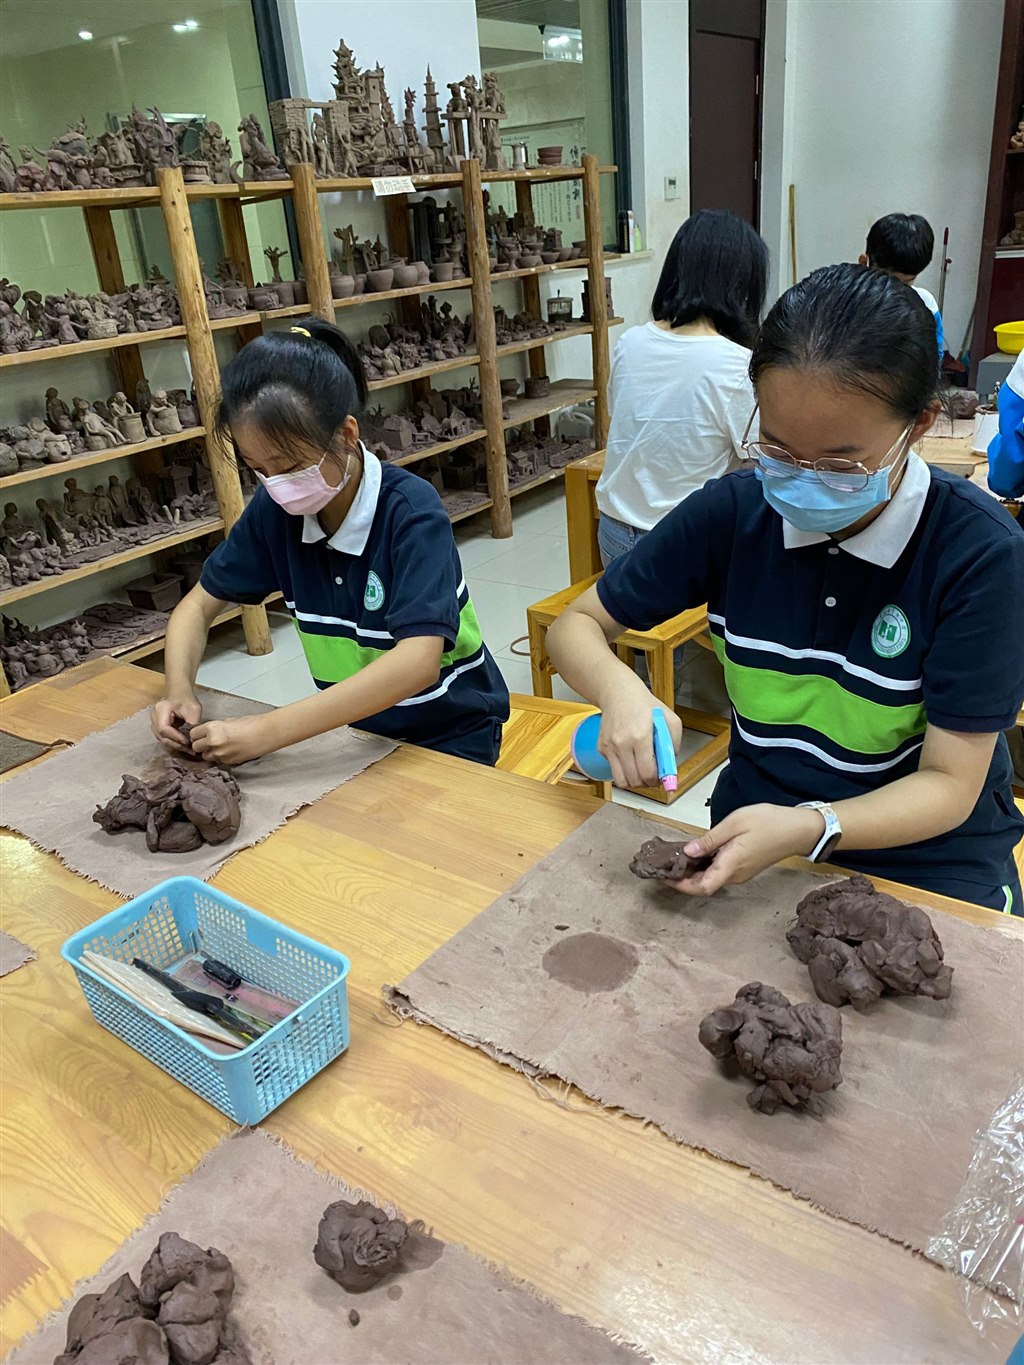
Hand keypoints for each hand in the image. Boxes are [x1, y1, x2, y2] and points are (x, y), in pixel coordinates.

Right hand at [152, 695, 201, 751]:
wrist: (180, 694)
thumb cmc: (187, 700)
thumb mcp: (193, 710)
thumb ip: (192, 724)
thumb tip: (192, 740)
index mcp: (160, 709)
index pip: (164, 728)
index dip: (175, 737)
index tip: (187, 741)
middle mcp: (154, 717)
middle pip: (161, 736)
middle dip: (175, 744)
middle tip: (189, 749)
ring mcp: (154, 722)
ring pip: (161, 739)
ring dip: (174, 745)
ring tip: (188, 749)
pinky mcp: (157, 727)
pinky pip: (163, 738)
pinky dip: (173, 743)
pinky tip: (183, 745)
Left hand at [189, 714, 274, 765]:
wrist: (266, 733)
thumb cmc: (251, 723)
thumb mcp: (229, 721)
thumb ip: (216, 727)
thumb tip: (208, 733)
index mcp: (212, 728)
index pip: (193, 734)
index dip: (197, 734)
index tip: (200, 734)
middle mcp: (213, 742)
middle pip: (196, 747)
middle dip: (200, 744)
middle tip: (208, 741)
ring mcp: (221, 754)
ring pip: (205, 756)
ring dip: (209, 752)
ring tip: (219, 747)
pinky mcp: (228, 762)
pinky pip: (217, 761)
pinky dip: (220, 757)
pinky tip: (228, 751)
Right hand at [595, 676, 683, 788]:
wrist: (618, 692)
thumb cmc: (644, 704)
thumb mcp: (669, 719)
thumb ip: (673, 744)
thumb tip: (670, 765)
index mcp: (640, 736)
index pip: (647, 772)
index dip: (656, 780)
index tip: (661, 778)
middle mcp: (622, 743)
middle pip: (634, 780)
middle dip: (646, 783)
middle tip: (652, 777)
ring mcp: (609, 747)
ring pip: (621, 781)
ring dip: (633, 782)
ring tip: (641, 773)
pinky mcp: (602, 748)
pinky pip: (614, 769)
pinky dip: (623, 769)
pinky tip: (630, 758)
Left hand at [668, 803, 825, 896]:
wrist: (799, 829)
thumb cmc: (769, 822)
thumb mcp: (735, 823)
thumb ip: (710, 839)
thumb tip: (687, 851)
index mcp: (731, 865)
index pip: (702, 887)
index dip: (681, 886)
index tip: (664, 876)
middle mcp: (735, 875)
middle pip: (703, 885)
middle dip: (682, 879)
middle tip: (664, 864)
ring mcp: (740, 873)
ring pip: (710, 879)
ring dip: (692, 872)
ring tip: (675, 857)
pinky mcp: (744, 868)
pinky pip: (719, 872)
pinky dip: (704, 866)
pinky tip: (696, 853)